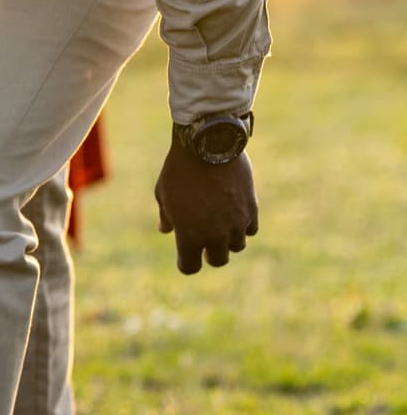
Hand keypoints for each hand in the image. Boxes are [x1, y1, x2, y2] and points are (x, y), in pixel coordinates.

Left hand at [154, 143, 258, 274]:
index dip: (186, 264)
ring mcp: (235, 223)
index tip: (185, 257)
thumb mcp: (163, 193)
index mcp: (189, 235)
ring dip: (228, 240)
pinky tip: (233, 214)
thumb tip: (166, 230)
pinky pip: (250, 230)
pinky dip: (242, 226)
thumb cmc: (179, 170)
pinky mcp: (251, 210)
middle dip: (209, 253)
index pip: (190, 267)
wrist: (208, 146)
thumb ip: (167, 216)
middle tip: (204, 242)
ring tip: (218, 225)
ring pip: (237, 246)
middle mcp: (214, 235)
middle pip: (217, 260)